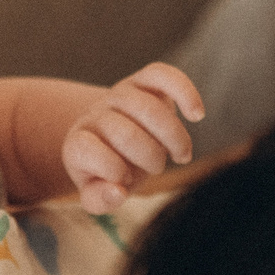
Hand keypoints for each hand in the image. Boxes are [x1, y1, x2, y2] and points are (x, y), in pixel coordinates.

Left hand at [62, 62, 201, 212]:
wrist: (117, 142)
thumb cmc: (109, 173)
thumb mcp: (98, 193)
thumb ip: (101, 200)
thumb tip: (117, 192)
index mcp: (78, 143)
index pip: (88, 150)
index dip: (112, 170)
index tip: (125, 182)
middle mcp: (96, 115)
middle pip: (126, 133)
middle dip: (150, 158)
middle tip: (157, 169)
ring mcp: (120, 95)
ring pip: (148, 108)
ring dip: (174, 138)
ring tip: (181, 155)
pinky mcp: (143, 80)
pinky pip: (162, 74)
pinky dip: (184, 92)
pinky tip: (196, 115)